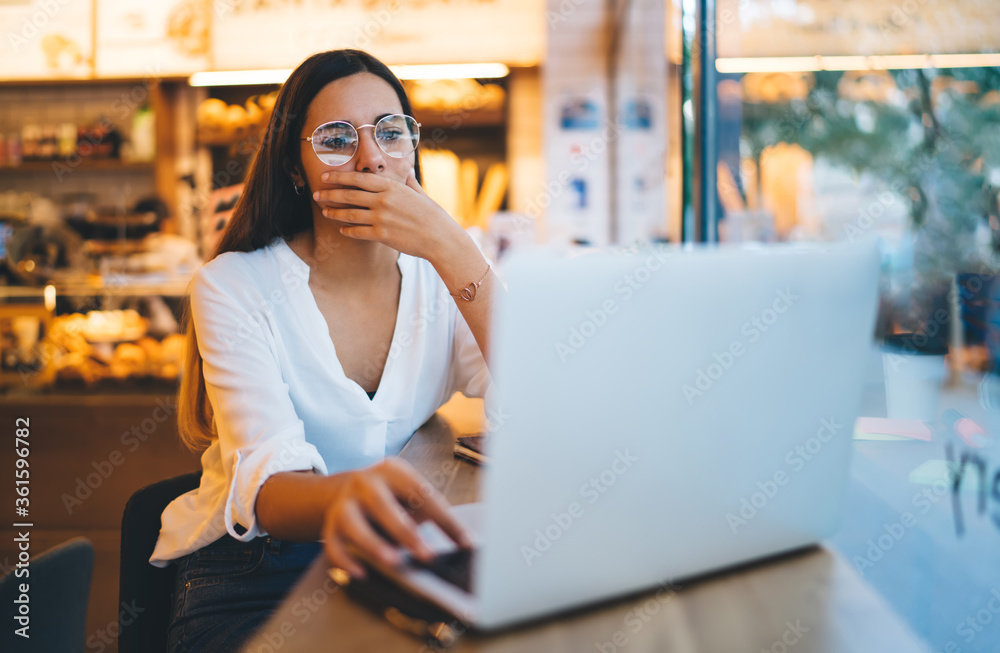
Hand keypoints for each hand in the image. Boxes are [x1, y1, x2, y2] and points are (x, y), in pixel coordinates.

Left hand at [313, 170, 464, 261]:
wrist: (441, 237)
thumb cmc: (432, 215)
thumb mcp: (419, 193)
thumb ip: (408, 182)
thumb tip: (406, 172)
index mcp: (391, 187)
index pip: (358, 178)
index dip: (339, 177)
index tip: (326, 176)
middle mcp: (383, 201)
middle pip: (349, 195)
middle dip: (330, 194)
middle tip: (316, 194)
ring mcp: (381, 218)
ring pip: (350, 214)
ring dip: (334, 212)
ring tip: (325, 211)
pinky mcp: (382, 235)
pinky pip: (358, 232)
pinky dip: (348, 230)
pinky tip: (342, 229)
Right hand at [320, 457, 471, 578]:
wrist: (345, 490)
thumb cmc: (390, 497)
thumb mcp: (410, 495)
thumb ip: (431, 512)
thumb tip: (462, 542)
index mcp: (392, 471)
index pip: (421, 492)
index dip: (444, 518)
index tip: (464, 542)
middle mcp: (365, 483)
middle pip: (384, 506)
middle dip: (406, 532)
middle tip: (427, 555)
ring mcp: (344, 504)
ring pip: (354, 524)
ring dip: (375, 545)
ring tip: (393, 562)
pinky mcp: (330, 526)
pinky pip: (334, 545)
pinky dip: (346, 561)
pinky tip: (362, 574)